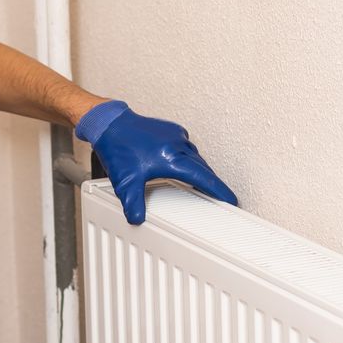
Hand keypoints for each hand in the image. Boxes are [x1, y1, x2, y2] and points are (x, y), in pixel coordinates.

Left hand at [77, 100, 237, 224]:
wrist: (110, 124)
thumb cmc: (118, 147)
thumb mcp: (125, 181)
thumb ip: (133, 203)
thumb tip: (137, 219)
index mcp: (172, 159)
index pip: (203, 178)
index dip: (219, 191)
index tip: (231, 199)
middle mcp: (178, 145)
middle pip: (202, 168)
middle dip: (211, 183)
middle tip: (219, 197)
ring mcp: (175, 135)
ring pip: (196, 157)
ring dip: (199, 170)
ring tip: (201, 183)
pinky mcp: (171, 129)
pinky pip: (187, 147)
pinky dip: (190, 157)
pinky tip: (184, 164)